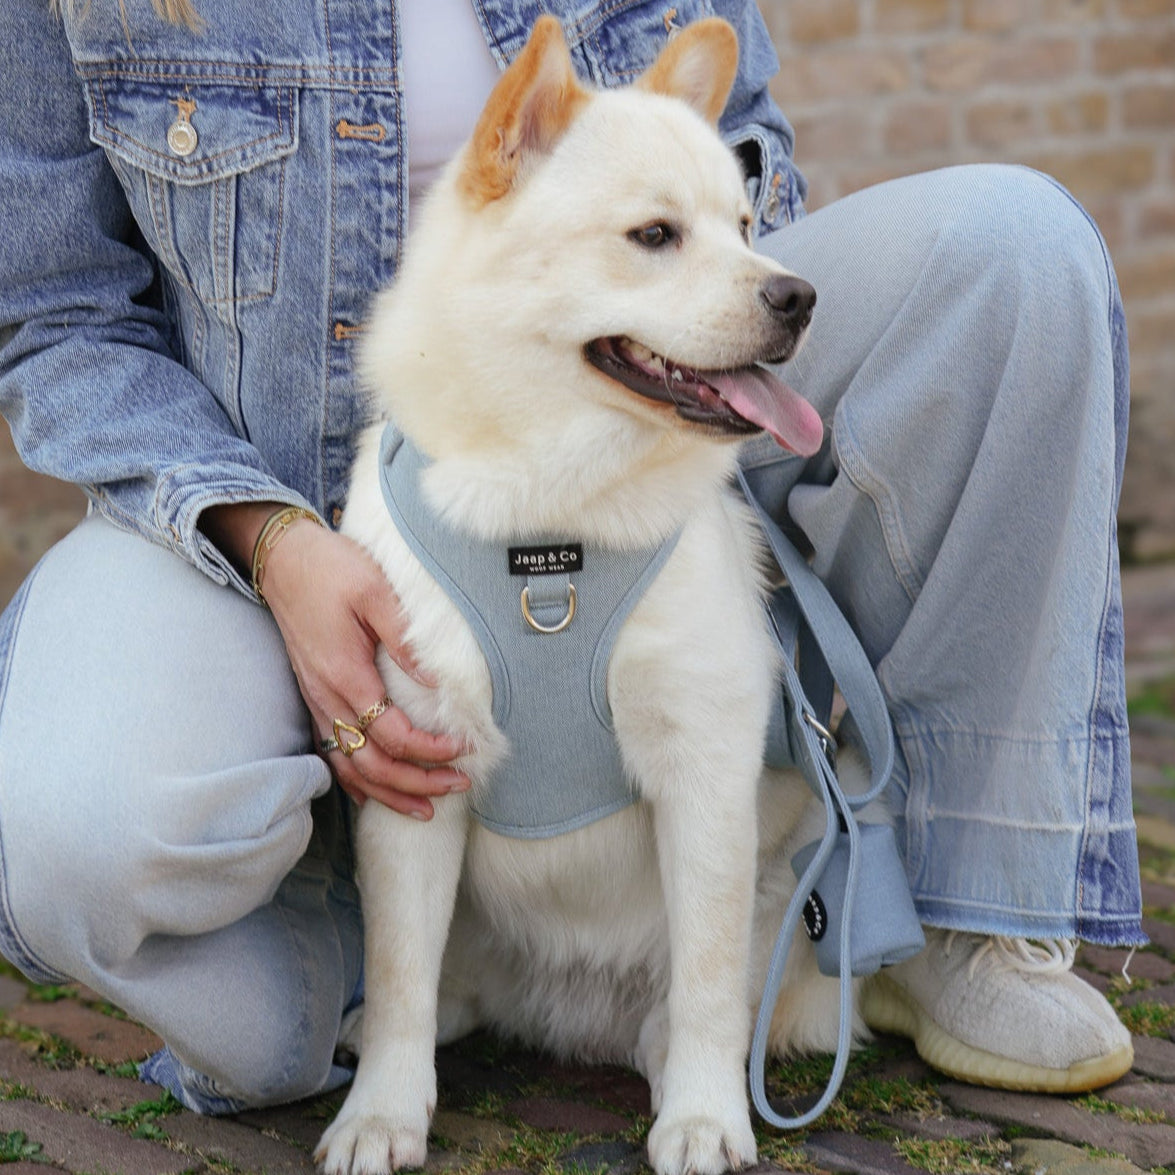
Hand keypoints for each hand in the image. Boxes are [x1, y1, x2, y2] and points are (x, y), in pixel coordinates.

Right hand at [202, 502, 468, 818]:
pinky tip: (371, 795)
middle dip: (417, 783)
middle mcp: (327, 699)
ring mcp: (316, 702)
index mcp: (346, 676)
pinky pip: (332, 753)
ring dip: (389, 793)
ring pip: (350, 768)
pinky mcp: (313, 698)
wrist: (283, 560)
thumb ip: (405, 641)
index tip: (463, 749)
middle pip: (373, 765)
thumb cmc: (332, 570)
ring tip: (425, 808)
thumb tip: (438, 681)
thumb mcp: (376, 592)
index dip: (430, 750)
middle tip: (458, 786)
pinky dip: (354, 781)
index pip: (393, 735)